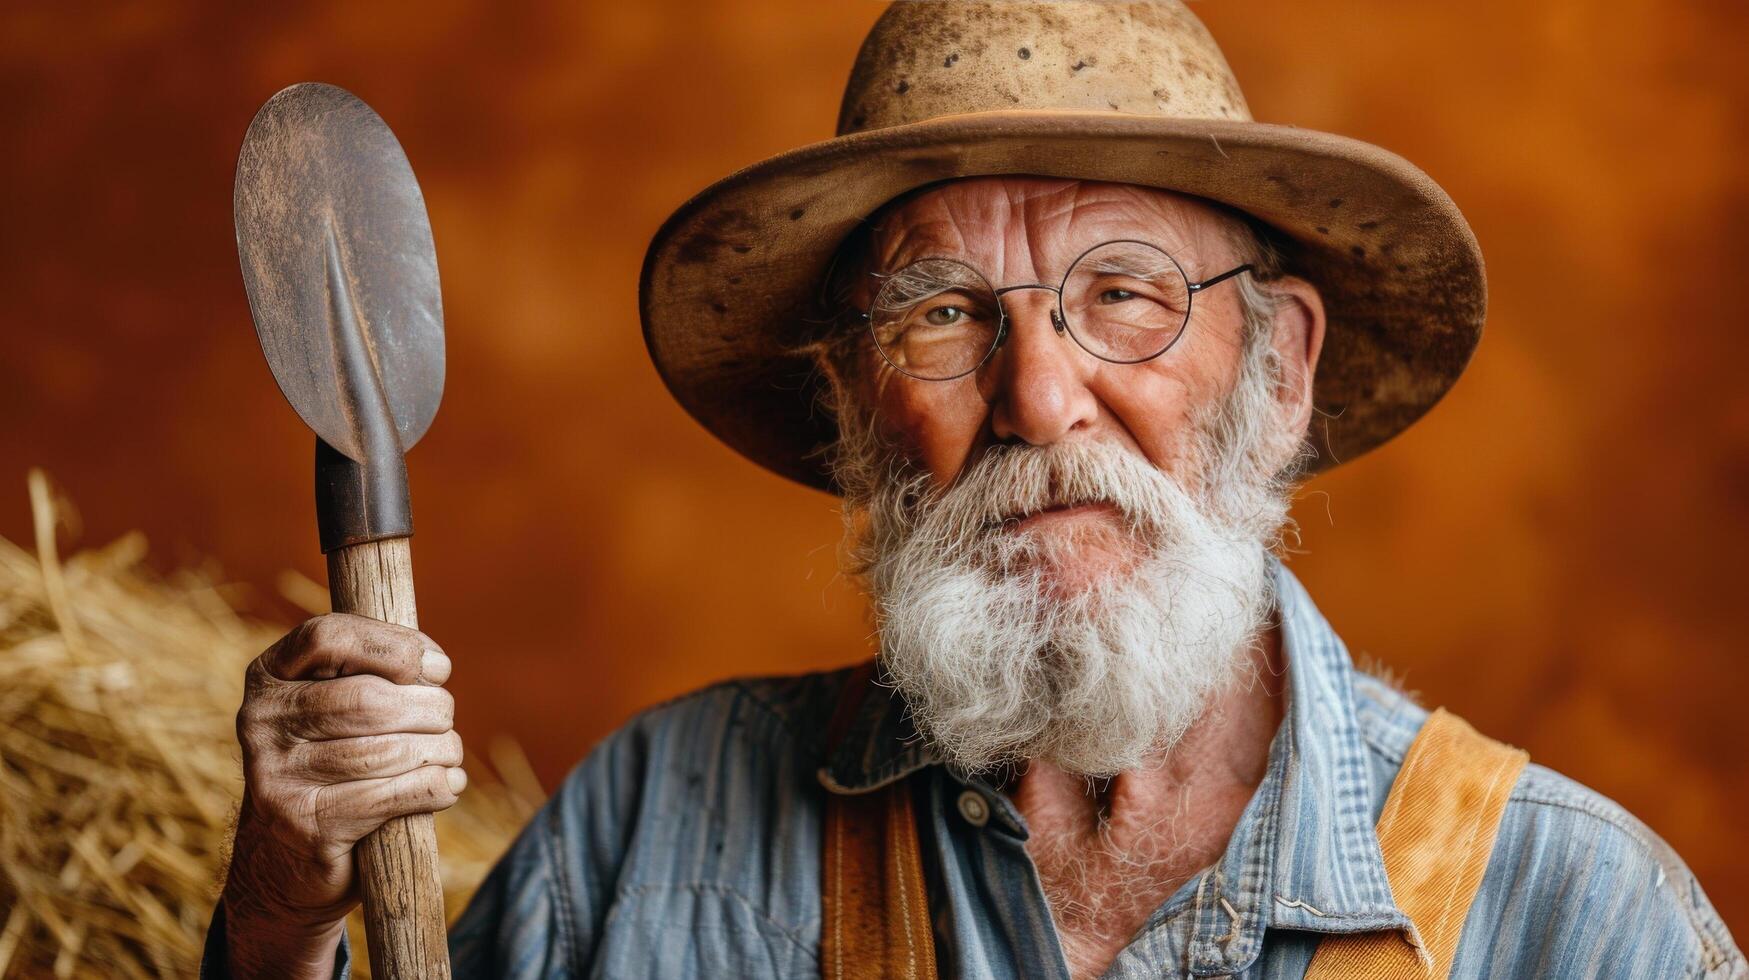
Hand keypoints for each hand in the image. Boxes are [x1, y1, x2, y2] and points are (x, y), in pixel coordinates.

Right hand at [220, 614, 463, 978]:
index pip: (329, 637)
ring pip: (387, 749)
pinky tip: (447, 785)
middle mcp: (260, 721)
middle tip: (445, 721)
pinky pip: (392, 794)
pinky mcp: (304, 824)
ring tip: (449, 754)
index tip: (437, 669)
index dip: (395, 647)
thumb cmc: (331, 765)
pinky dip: (435, 787)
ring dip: (439, 750)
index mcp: (268, 677)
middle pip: (369, 698)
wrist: (283, 860)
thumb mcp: (334, 708)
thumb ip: (372, 674)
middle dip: (429, 708)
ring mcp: (276, 775)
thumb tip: (434, 668)